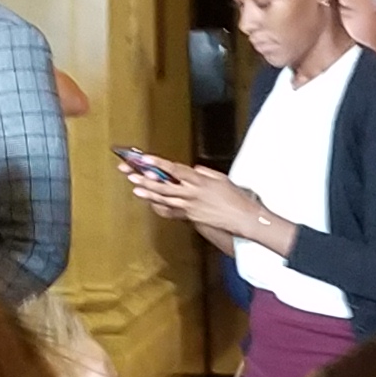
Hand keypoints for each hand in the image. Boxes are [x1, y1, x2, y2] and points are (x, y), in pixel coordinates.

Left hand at [131, 160, 277, 245]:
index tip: (145, 158)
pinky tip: (151, 204)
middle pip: (165, 185)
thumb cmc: (235, 197)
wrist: (243, 218)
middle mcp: (192, 194)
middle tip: (132, 174)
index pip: (175, 170)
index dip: (159, 163)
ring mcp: (190, 207)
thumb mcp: (221, 179)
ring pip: (165, 199)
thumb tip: (192, 170)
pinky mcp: (191, 217)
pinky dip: (160, 207)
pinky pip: (172, 212)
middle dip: (147, 180)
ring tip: (135, 188)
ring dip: (149, 194)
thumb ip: (204, 173)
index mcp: (200, 181)